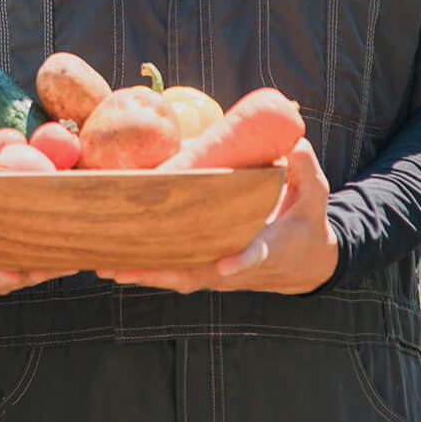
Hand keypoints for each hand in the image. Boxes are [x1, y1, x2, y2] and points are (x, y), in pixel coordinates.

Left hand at [97, 139, 337, 293]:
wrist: (305, 262)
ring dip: (145, 275)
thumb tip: (296, 143)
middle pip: (199, 275)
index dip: (240, 261)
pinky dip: (148, 272)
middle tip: (124, 268)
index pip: (255, 255)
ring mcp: (223, 274)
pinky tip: (115, 264)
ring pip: (181, 278)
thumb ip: (305, 170)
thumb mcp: (315, 195)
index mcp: (270, 247)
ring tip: (106, 266)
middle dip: (162, 273)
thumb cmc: (307, 222)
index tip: (225, 264)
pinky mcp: (210, 273)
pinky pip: (177, 274)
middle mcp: (240, 267)